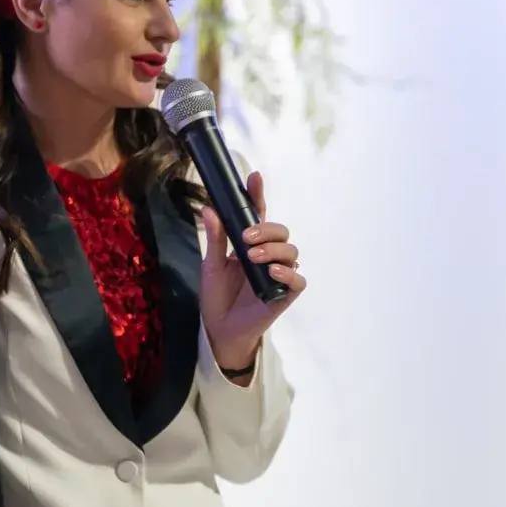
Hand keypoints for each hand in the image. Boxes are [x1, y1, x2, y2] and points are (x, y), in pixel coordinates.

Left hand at [199, 171, 306, 379]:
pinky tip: (272, 273)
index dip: (259, 195)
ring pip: (291, 251)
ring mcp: (279, 274)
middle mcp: (268, 256)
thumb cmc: (217, 296)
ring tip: (251, 257)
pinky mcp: (286, 294)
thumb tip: (208, 209)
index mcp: (250, 244)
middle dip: (266, 229)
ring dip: (273, 249)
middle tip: (245, 238)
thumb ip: (215, 239)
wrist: (219, 329)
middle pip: (281, 231)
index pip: (258, 215)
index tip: (254, 177)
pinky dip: (287, 273)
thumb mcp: (211, 265)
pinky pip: (297, 279)